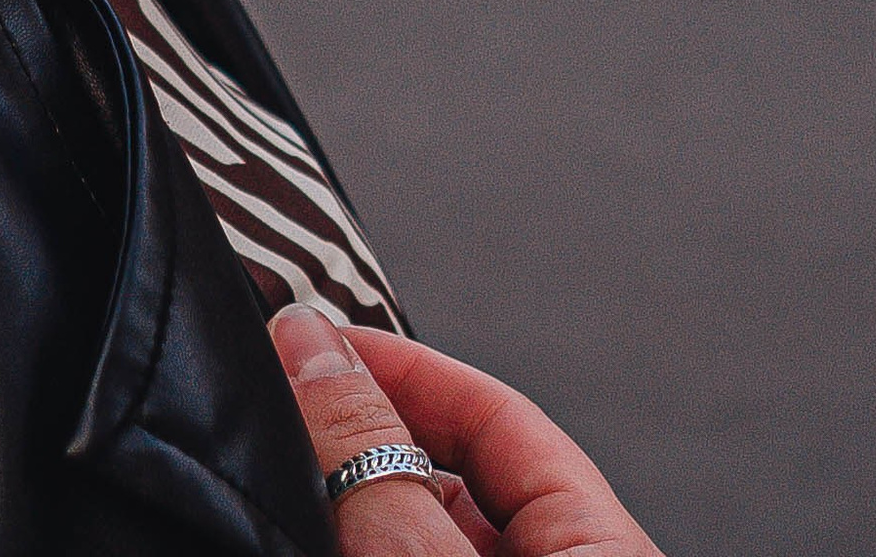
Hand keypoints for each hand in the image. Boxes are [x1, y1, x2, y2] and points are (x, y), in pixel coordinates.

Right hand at [270, 308, 663, 556]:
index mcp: (600, 554)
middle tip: (280, 402)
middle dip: (365, 434)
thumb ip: (379, 470)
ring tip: (275, 465)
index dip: (409, 367)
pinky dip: (345, 545)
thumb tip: (315, 351)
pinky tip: (290, 527)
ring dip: (345, 500)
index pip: (502, 419)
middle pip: (452, 482)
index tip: (319, 340)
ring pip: (415, 538)